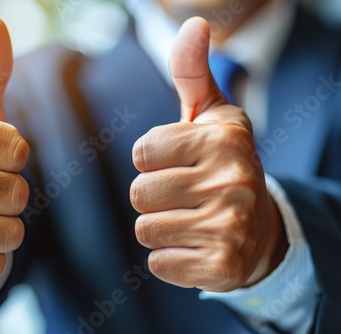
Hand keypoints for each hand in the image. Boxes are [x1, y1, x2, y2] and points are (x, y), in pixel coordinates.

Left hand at [130, 18, 287, 291]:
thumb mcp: (210, 116)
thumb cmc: (221, 166)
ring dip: (160, 227)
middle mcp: (233, 180)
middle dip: (153, 196)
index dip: (152, 161)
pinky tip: (196, 247)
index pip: (142, 153)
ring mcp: (230, 226)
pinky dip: (170, 258)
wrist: (258, 227)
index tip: (178, 164)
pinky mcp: (223, 266)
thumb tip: (195, 21)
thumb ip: (192, 71)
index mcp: (223, 139)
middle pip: (139, 193)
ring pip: (146, 229)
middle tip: (184, 196)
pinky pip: (158, 263)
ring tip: (190, 221)